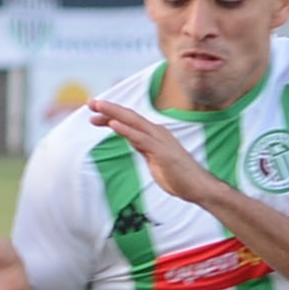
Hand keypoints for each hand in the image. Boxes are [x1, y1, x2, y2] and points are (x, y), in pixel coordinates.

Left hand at [88, 98, 216, 204]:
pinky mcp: (161, 152)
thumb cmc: (178, 176)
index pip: (130, 121)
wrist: (198, 187)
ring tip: (97, 107)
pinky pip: (140, 138)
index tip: (94, 114)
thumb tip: (132, 141)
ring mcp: (159, 140)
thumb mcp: (154, 158)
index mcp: (155, 134)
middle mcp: (157, 132)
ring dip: (114, 114)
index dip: (111, 116)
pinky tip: (113, 125)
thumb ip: (143, 147)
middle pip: (129, 116)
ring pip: (133, 122)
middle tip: (90, 102)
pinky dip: (126, 130)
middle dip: (109, 108)